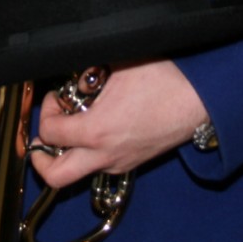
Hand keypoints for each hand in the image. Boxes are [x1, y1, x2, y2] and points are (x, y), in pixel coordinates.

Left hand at [29, 59, 204, 187]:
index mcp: (96, 132)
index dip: (46, 112)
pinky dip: (89, 152)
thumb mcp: (118, 65)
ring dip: (67, 154)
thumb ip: (88, 70)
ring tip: (73, 127)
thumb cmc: (166, 80)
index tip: (57, 97)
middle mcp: (105, 155)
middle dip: (41, 159)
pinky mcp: (133, 162)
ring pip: (79, 173)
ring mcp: (120, 163)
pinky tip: (99, 127)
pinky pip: (101, 166)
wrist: (201, 100)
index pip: (49, 133)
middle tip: (42, 139)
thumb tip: (74, 72)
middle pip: (56, 176)